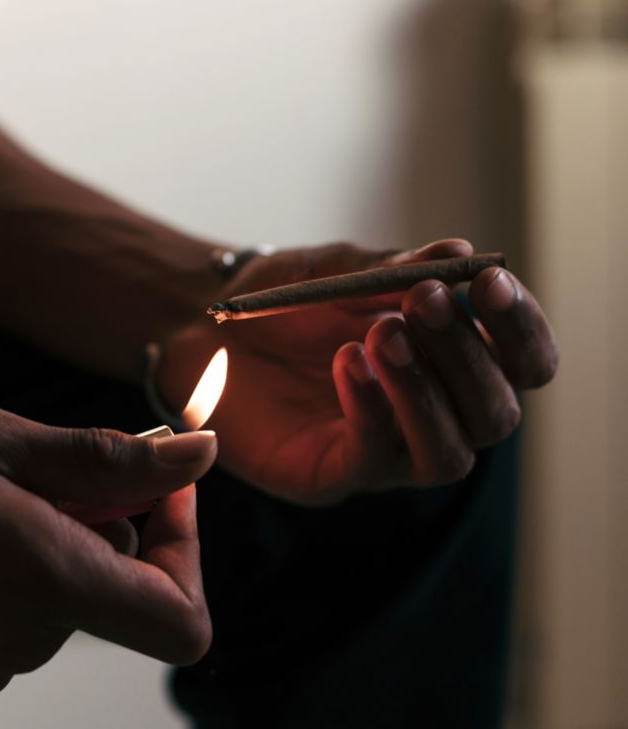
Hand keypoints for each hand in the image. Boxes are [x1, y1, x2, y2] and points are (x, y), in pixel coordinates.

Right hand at [0, 407, 216, 694]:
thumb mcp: (1, 446)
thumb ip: (110, 463)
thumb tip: (202, 455)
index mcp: (46, 583)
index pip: (180, 621)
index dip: (186, 550)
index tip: (163, 490)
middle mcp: (20, 643)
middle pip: (116, 590)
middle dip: (101, 527)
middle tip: (47, 476)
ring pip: (64, 601)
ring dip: (54, 549)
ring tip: (0, 503)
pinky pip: (18, 621)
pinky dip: (16, 577)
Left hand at [157, 239, 557, 505]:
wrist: (204, 319)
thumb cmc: (289, 295)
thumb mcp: (345, 271)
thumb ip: (400, 271)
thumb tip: (465, 255)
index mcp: (452, 362)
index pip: (523, 363)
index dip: (520, 329)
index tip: (490, 283)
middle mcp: (433, 413)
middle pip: (494, 413)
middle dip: (468, 356)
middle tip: (425, 301)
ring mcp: (386, 451)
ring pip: (448, 455)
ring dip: (426, 392)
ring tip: (383, 332)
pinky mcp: (332, 473)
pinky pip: (370, 457)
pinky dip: (370, 409)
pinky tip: (347, 362)